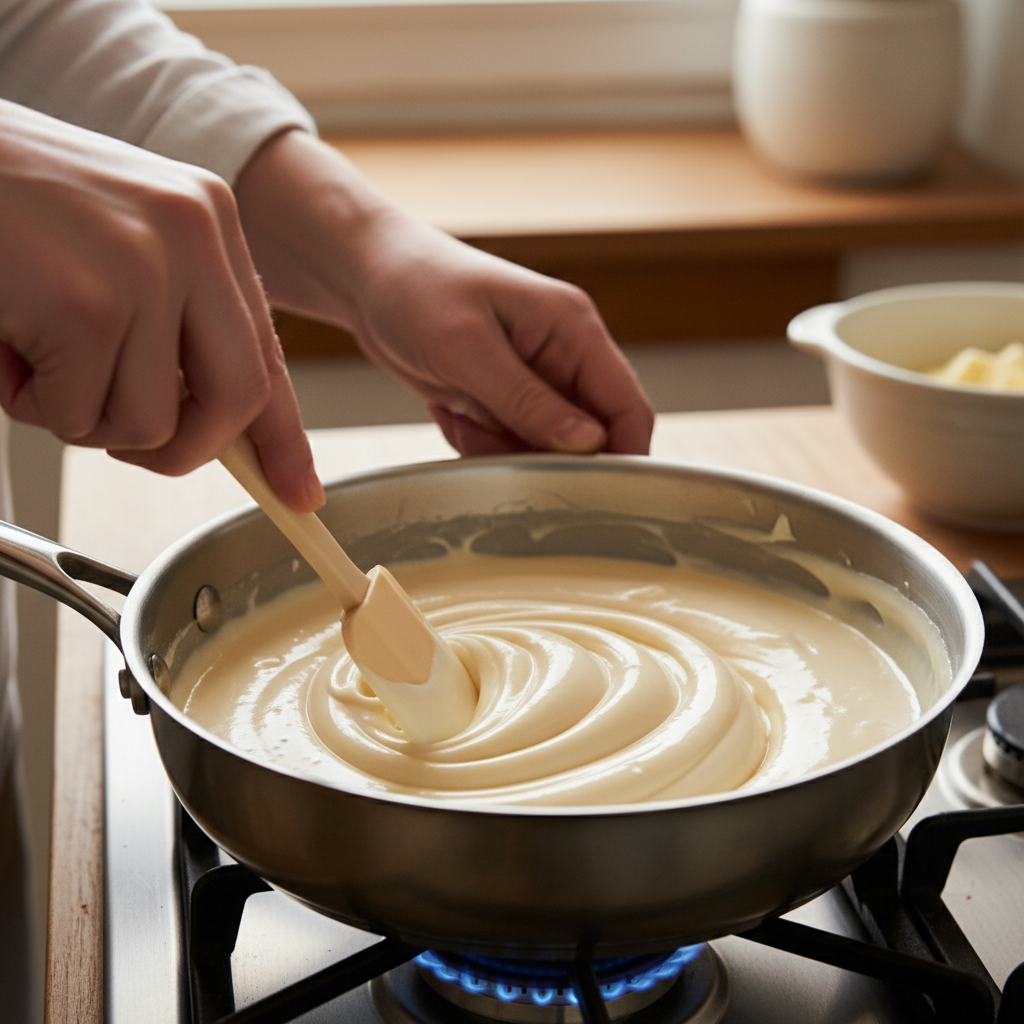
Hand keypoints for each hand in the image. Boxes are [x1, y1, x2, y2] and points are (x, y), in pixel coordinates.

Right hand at [0, 101, 322, 510]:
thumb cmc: (0, 203)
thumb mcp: (114, 245)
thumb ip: (173, 319)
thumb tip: (211, 423)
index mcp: (208, 220)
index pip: (267, 352)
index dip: (282, 435)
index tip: (298, 492)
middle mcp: (194, 235)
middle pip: (239, 400)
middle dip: (183, 448)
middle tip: (120, 438)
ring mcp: (144, 267)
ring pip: (151, 424)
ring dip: (81, 417)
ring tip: (32, 353)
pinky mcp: (86, 306)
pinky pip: (80, 417)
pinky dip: (31, 405)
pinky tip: (1, 343)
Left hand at [235, 131, 653, 455]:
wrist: (364, 277)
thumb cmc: (414, 288)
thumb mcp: (468, 348)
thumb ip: (528, 400)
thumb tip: (590, 443)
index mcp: (574, 330)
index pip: (628, 408)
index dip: (622, 456)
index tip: (591, 493)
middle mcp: (564, 357)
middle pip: (588, 439)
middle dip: (542, 456)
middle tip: (489, 441)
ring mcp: (534, 381)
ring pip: (544, 450)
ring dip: (501, 450)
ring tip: (460, 415)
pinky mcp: (503, 398)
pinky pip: (508, 445)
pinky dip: (478, 443)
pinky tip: (450, 410)